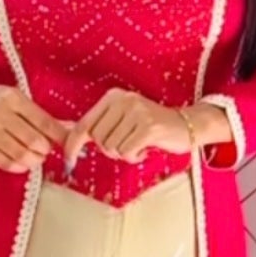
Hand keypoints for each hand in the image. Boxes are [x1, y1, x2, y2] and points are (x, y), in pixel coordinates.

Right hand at [0, 82, 70, 172]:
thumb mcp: (16, 100)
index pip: (43, 120)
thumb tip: (70, 128)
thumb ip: (40, 116)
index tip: (69, 144)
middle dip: (45, 149)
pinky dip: (18, 167)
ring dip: (34, 160)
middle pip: (33, 140)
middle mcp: (0, 113)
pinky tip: (23, 164)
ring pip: (20, 154)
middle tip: (45, 150)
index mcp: (12, 98)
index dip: (59, 135)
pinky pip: (4, 162)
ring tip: (35, 158)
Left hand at [62, 90, 197, 174]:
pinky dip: (135, 157)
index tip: (68, 160)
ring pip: (112, 148)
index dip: (72, 145)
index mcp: (113, 96)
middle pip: (97, 140)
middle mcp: (123, 100)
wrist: (187, 124)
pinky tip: (145, 149)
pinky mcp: (148, 127)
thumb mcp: (122, 119)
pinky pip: (127, 152)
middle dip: (109, 149)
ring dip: (124, 154)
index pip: (83, 124)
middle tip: (127, 145)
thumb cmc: (150, 127)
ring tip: (138, 144)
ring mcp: (136, 112)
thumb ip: (98, 126)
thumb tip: (68, 140)